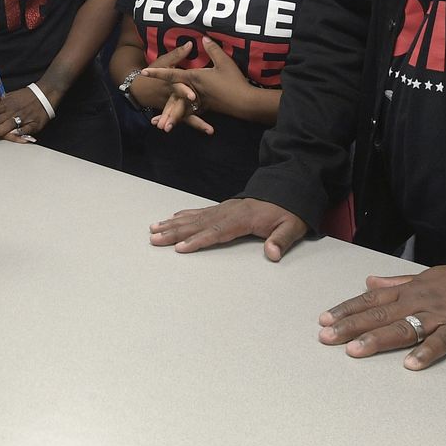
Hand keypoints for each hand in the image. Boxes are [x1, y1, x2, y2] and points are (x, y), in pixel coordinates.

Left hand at [0, 83, 56, 142]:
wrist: (45, 93)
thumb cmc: (24, 97)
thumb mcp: (7, 96)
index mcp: (5, 104)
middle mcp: (12, 111)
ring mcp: (23, 117)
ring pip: (8, 124)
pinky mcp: (34, 123)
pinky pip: (26, 128)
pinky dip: (20, 132)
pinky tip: (13, 136)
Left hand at [137, 37, 255, 130]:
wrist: (245, 102)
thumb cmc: (234, 81)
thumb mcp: (224, 62)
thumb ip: (213, 49)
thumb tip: (204, 37)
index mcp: (195, 78)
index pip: (172, 74)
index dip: (158, 72)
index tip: (144, 72)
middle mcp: (194, 92)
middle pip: (174, 100)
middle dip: (164, 108)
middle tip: (152, 119)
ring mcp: (200, 102)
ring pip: (182, 111)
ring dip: (171, 118)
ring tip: (160, 126)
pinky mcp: (208, 108)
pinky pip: (192, 114)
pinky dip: (183, 118)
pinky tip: (177, 123)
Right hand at [149, 197, 305, 259]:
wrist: (288, 191)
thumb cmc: (289, 211)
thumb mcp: (292, 226)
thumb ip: (281, 240)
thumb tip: (272, 254)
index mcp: (243, 218)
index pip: (216, 231)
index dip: (198, 240)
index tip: (181, 248)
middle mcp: (228, 212)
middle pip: (197, 224)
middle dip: (174, 232)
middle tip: (154, 239)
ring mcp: (223, 208)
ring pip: (193, 217)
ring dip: (173, 224)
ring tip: (154, 228)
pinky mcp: (222, 208)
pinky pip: (198, 212)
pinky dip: (183, 215)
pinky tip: (172, 218)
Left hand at [317, 265, 445, 369]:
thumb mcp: (429, 275)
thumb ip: (398, 282)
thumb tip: (370, 281)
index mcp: (411, 290)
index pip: (372, 299)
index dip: (348, 309)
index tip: (325, 319)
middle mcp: (419, 301)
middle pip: (379, 314)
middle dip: (350, 326)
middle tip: (326, 337)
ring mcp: (439, 316)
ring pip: (403, 327)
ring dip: (378, 339)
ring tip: (355, 350)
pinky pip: (441, 342)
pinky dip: (426, 352)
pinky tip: (411, 364)